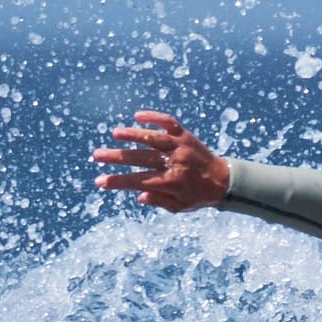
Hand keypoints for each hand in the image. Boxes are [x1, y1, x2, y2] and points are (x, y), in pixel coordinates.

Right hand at [92, 111, 229, 211]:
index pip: (139, 181)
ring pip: (154, 138)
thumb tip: (139, 195)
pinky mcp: (185, 135)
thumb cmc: (198, 195)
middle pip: (142, 158)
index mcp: (172, 182)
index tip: (100, 181)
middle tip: (97, 155)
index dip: (118, 181)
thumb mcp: (180, 206)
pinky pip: (169, 122)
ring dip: (133, 135)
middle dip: (117, 157)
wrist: (225, 180)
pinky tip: (137, 116)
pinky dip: (154, 117)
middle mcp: (175, 162)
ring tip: (115, 134)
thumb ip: (160, 201)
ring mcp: (180, 146)